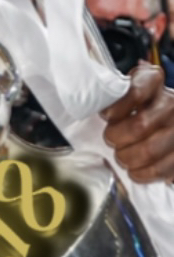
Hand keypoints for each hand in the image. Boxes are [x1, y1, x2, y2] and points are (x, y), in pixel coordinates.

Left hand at [101, 63, 173, 182]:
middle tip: (111, 140)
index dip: (115, 108)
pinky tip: (136, 170)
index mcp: (152, 82)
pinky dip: (142, 174)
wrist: (165, 122)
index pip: (135, 92)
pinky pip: (160, 169)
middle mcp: (171, 103)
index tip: (105, 116)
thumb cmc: (135, 107)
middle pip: (139, 126)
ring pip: (149, 150)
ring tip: (122, 157)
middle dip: (117, 138)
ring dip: (128, 158)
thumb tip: (91, 99)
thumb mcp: (122, 92)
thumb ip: (109, 93)